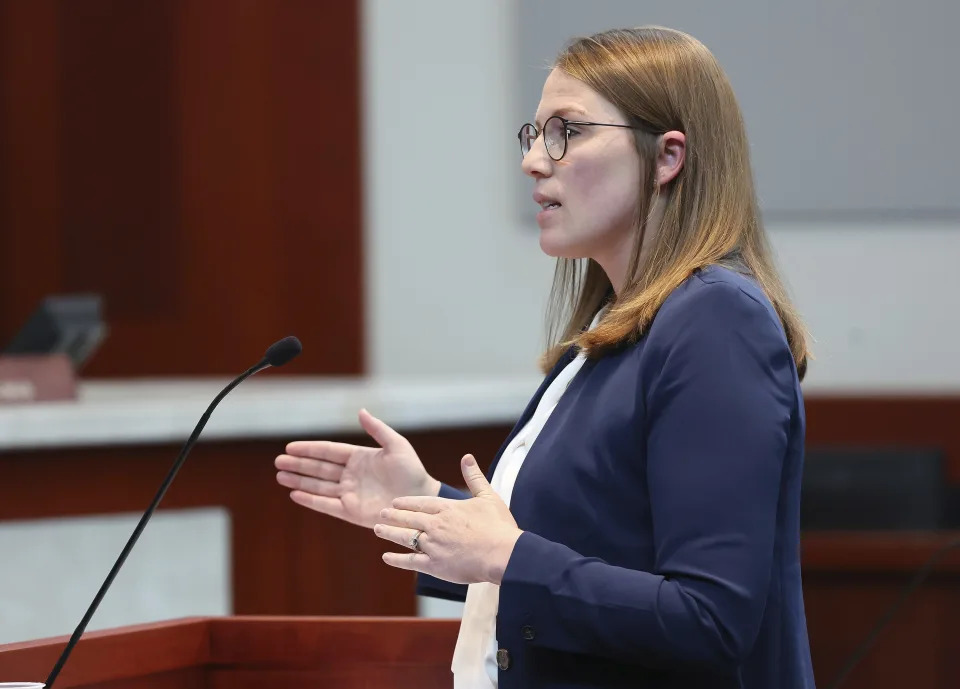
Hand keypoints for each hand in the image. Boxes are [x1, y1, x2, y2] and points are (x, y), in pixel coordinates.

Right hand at [275, 408, 440, 528]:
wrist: (421, 499)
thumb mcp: (396, 445)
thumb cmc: (412, 471)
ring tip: (280, 476)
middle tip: (278, 461)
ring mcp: (350, 494)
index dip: (310, 449)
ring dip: (299, 481)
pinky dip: (310, 500)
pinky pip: (326, 505)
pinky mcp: (351, 511)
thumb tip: (361, 411)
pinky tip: (295, 494)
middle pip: (319, 468)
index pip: (329, 452)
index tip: (290, 447)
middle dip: (298, 465)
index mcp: (360, 458)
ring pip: (318, 486)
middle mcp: (351, 475)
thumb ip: (377, 429)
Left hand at [374, 454, 522, 584]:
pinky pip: (410, 561)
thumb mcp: (488, 496)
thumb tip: (467, 457)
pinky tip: (386, 557)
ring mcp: (433, 545)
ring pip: (405, 537)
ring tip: (378, 530)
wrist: (503, 554)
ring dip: (390, 533)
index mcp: (448, 509)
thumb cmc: (499, 526)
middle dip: (393, 515)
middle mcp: (436, 525)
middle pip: (409, 518)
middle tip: (381, 513)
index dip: (407, 502)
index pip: (421, 503)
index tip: (395, 501)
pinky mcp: (434, 565)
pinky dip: (396, 560)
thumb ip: (474, 477)